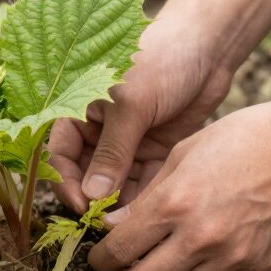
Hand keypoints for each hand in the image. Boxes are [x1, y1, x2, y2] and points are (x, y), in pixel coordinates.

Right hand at [48, 0, 245, 216]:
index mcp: (79, 109)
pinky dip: (145, 199)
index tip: (83, 207)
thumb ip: (112, 151)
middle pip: (87, 176)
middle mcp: (99, 129)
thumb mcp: (132, 104)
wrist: (209, 45)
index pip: (61, 155)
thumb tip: (93, 196)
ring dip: (121, 205)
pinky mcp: (155, 151)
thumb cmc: (160, 59)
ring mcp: (128, 142)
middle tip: (107, 224)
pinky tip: (151, 214)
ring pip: (116, 185)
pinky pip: (144, 183)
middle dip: (95, 200)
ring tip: (131, 225)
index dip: (66, 183)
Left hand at [85, 97, 270, 270]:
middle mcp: (200, 237)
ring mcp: (231, 257)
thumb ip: (147, 196)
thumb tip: (114, 227)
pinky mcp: (255, 268)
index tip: (98, 257)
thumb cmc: (242, 138)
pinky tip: (191, 261)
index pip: (120, 250)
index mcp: (175, 202)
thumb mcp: (182, 154)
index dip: (101, 259)